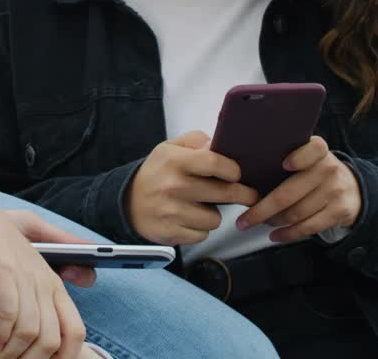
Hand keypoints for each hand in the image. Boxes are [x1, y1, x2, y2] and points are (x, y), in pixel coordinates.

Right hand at [0, 160, 85, 358]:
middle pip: (52, 339)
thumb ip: (65, 252)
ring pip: (30, 332)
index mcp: (53, 280)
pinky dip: (0, 336)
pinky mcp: (3, 270)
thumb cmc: (0, 228)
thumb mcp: (38, 237)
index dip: (63, 358)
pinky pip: (9, 315)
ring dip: (12, 354)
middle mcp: (44, 281)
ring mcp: (24, 276)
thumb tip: (92, 275)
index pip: (74, 331)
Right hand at [126, 130, 260, 245]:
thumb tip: (217, 145)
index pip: (215, 163)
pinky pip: (202, 235)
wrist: (128, 203)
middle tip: (249, 195)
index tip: (237, 174)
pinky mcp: (171, 233)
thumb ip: (196, 141)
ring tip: (201, 207)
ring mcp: (172, 212)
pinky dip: (200, 229)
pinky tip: (190, 219)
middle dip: (243, 195)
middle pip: (224, 193)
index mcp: (174, 161)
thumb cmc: (157, 174)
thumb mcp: (170, 148)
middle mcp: (173, 186)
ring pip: (215, 219)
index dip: (233, 170)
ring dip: (213, 214)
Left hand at [236, 136, 361, 242]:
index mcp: (319, 151)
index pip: (313, 149)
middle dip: (261, 210)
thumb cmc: (315, 172)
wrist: (353, 189)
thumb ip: (285, 157)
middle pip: (290, 193)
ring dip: (272, 222)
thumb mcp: (308, 157)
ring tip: (257, 224)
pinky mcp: (339, 212)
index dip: (299, 157)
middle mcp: (328, 169)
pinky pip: (308, 227)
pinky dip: (287, 234)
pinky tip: (274, 236)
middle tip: (242, 221)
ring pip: (296, 213)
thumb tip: (241, 175)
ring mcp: (335, 191)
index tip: (284, 165)